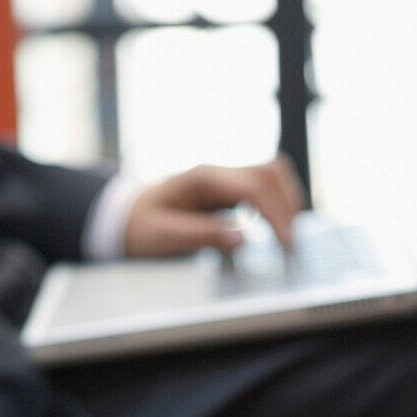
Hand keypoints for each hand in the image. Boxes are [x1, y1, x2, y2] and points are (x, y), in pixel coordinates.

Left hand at [124, 156, 304, 257]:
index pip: (254, 186)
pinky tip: (278, 226)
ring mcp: (225, 176)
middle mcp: (218, 171)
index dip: (276, 213)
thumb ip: (201, 235)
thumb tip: (242, 239)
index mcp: (202, 178)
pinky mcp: (230, 186)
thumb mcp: (164, 236)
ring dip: (287, 201)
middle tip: (290, 244)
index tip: (286, 242)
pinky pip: (265, 185)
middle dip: (288, 207)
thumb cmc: (141, 226)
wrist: (126, 214)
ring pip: (272, 174)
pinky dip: (278, 202)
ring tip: (287, 235)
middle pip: (271, 173)